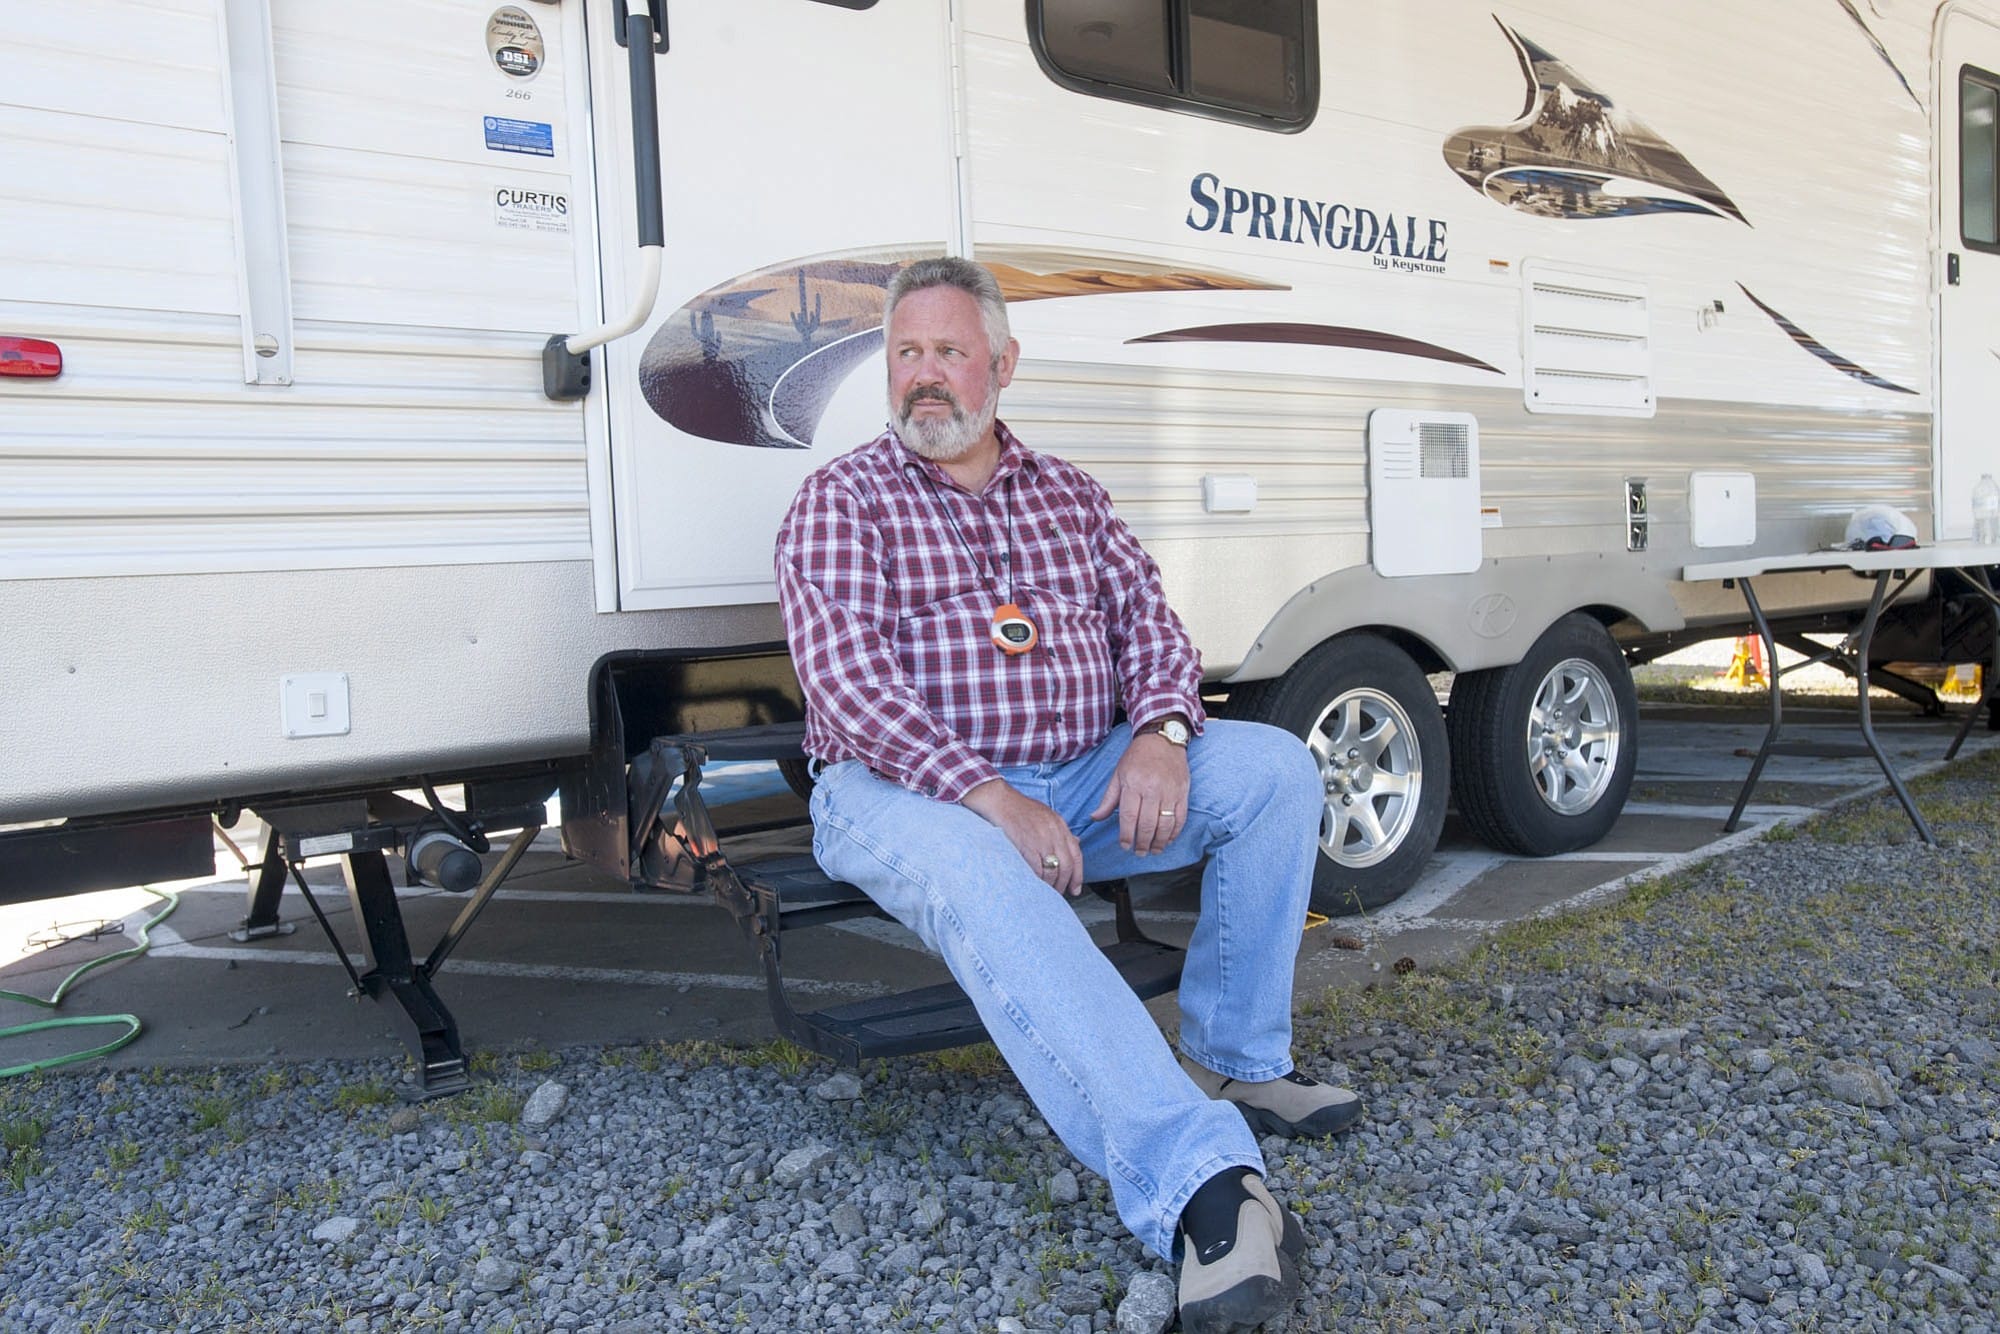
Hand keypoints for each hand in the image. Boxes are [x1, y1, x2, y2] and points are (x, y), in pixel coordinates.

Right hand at [962, 779, 1084, 895]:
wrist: (999, 801)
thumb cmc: (1019, 808)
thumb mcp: (1046, 815)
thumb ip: (1060, 831)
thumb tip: (1076, 843)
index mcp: (1060, 825)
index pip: (1076, 854)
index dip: (1078, 875)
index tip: (1075, 888)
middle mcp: (1053, 832)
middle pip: (1066, 866)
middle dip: (1064, 884)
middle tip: (1059, 893)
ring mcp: (1040, 839)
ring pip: (1053, 871)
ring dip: (1050, 885)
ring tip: (1045, 891)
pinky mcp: (1026, 846)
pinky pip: (1037, 870)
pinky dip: (1038, 881)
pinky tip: (1034, 884)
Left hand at [1090, 731, 1190, 856]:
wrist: (1162, 739)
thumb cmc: (1137, 757)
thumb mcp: (1118, 774)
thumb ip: (1108, 799)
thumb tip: (1095, 818)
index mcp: (1133, 785)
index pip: (1129, 817)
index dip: (1126, 836)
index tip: (1125, 846)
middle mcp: (1152, 789)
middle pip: (1147, 825)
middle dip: (1142, 843)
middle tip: (1139, 852)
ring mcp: (1169, 792)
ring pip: (1165, 825)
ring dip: (1159, 842)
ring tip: (1154, 850)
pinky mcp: (1182, 793)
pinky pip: (1180, 818)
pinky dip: (1175, 832)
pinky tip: (1168, 839)